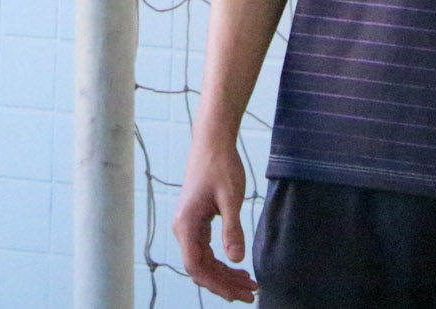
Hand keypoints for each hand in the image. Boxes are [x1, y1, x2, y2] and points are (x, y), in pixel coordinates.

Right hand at [173, 136, 256, 302]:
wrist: (212, 142)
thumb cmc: (220, 166)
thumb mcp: (231, 199)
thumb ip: (232, 230)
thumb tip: (236, 259)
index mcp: (186, 223)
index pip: (196, 265)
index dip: (216, 284)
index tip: (239, 294)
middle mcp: (183, 227)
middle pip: (199, 267)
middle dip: (224, 284)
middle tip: (251, 293)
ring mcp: (188, 224)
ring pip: (203, 260)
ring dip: (224, 275)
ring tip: (249, 284)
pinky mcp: (196, 221)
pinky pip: (206, 250)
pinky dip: (222, 262)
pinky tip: (238, 267)